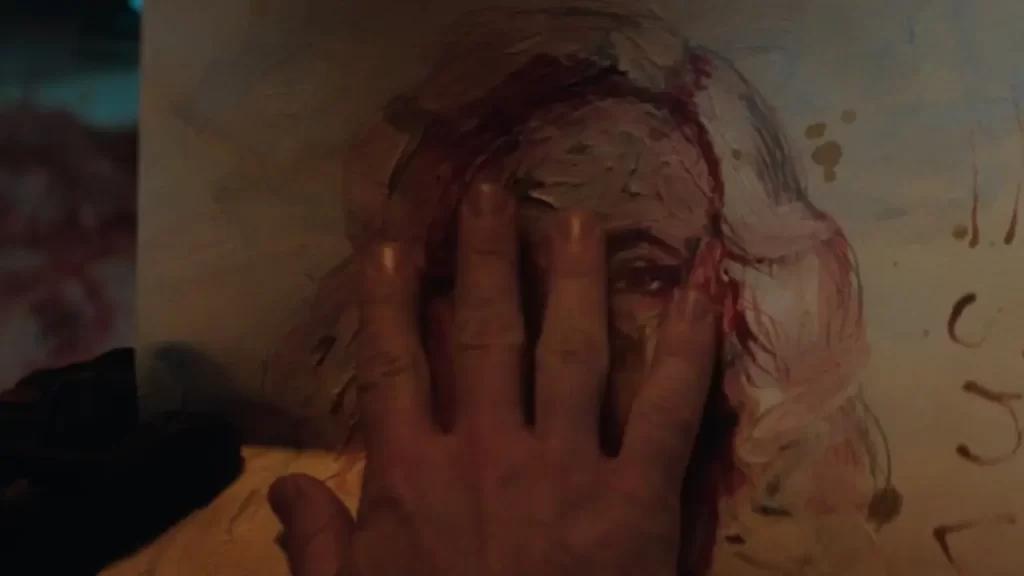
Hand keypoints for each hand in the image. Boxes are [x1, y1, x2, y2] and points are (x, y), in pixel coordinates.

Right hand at [269, 180, 717, 575]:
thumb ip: (319, 551)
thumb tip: (285, 493)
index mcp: (413, 479)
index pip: (392, 368)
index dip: (386, 301)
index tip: (388, 242)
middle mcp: (488, 452)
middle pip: (482, 334)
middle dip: (484, 257)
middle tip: (492, 191)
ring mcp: (567, 469)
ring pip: (570, 350)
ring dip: (574, 278)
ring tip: (577, 219)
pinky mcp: (638, 501)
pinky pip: (667, 413)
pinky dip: (686, 351)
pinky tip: (699, 295)